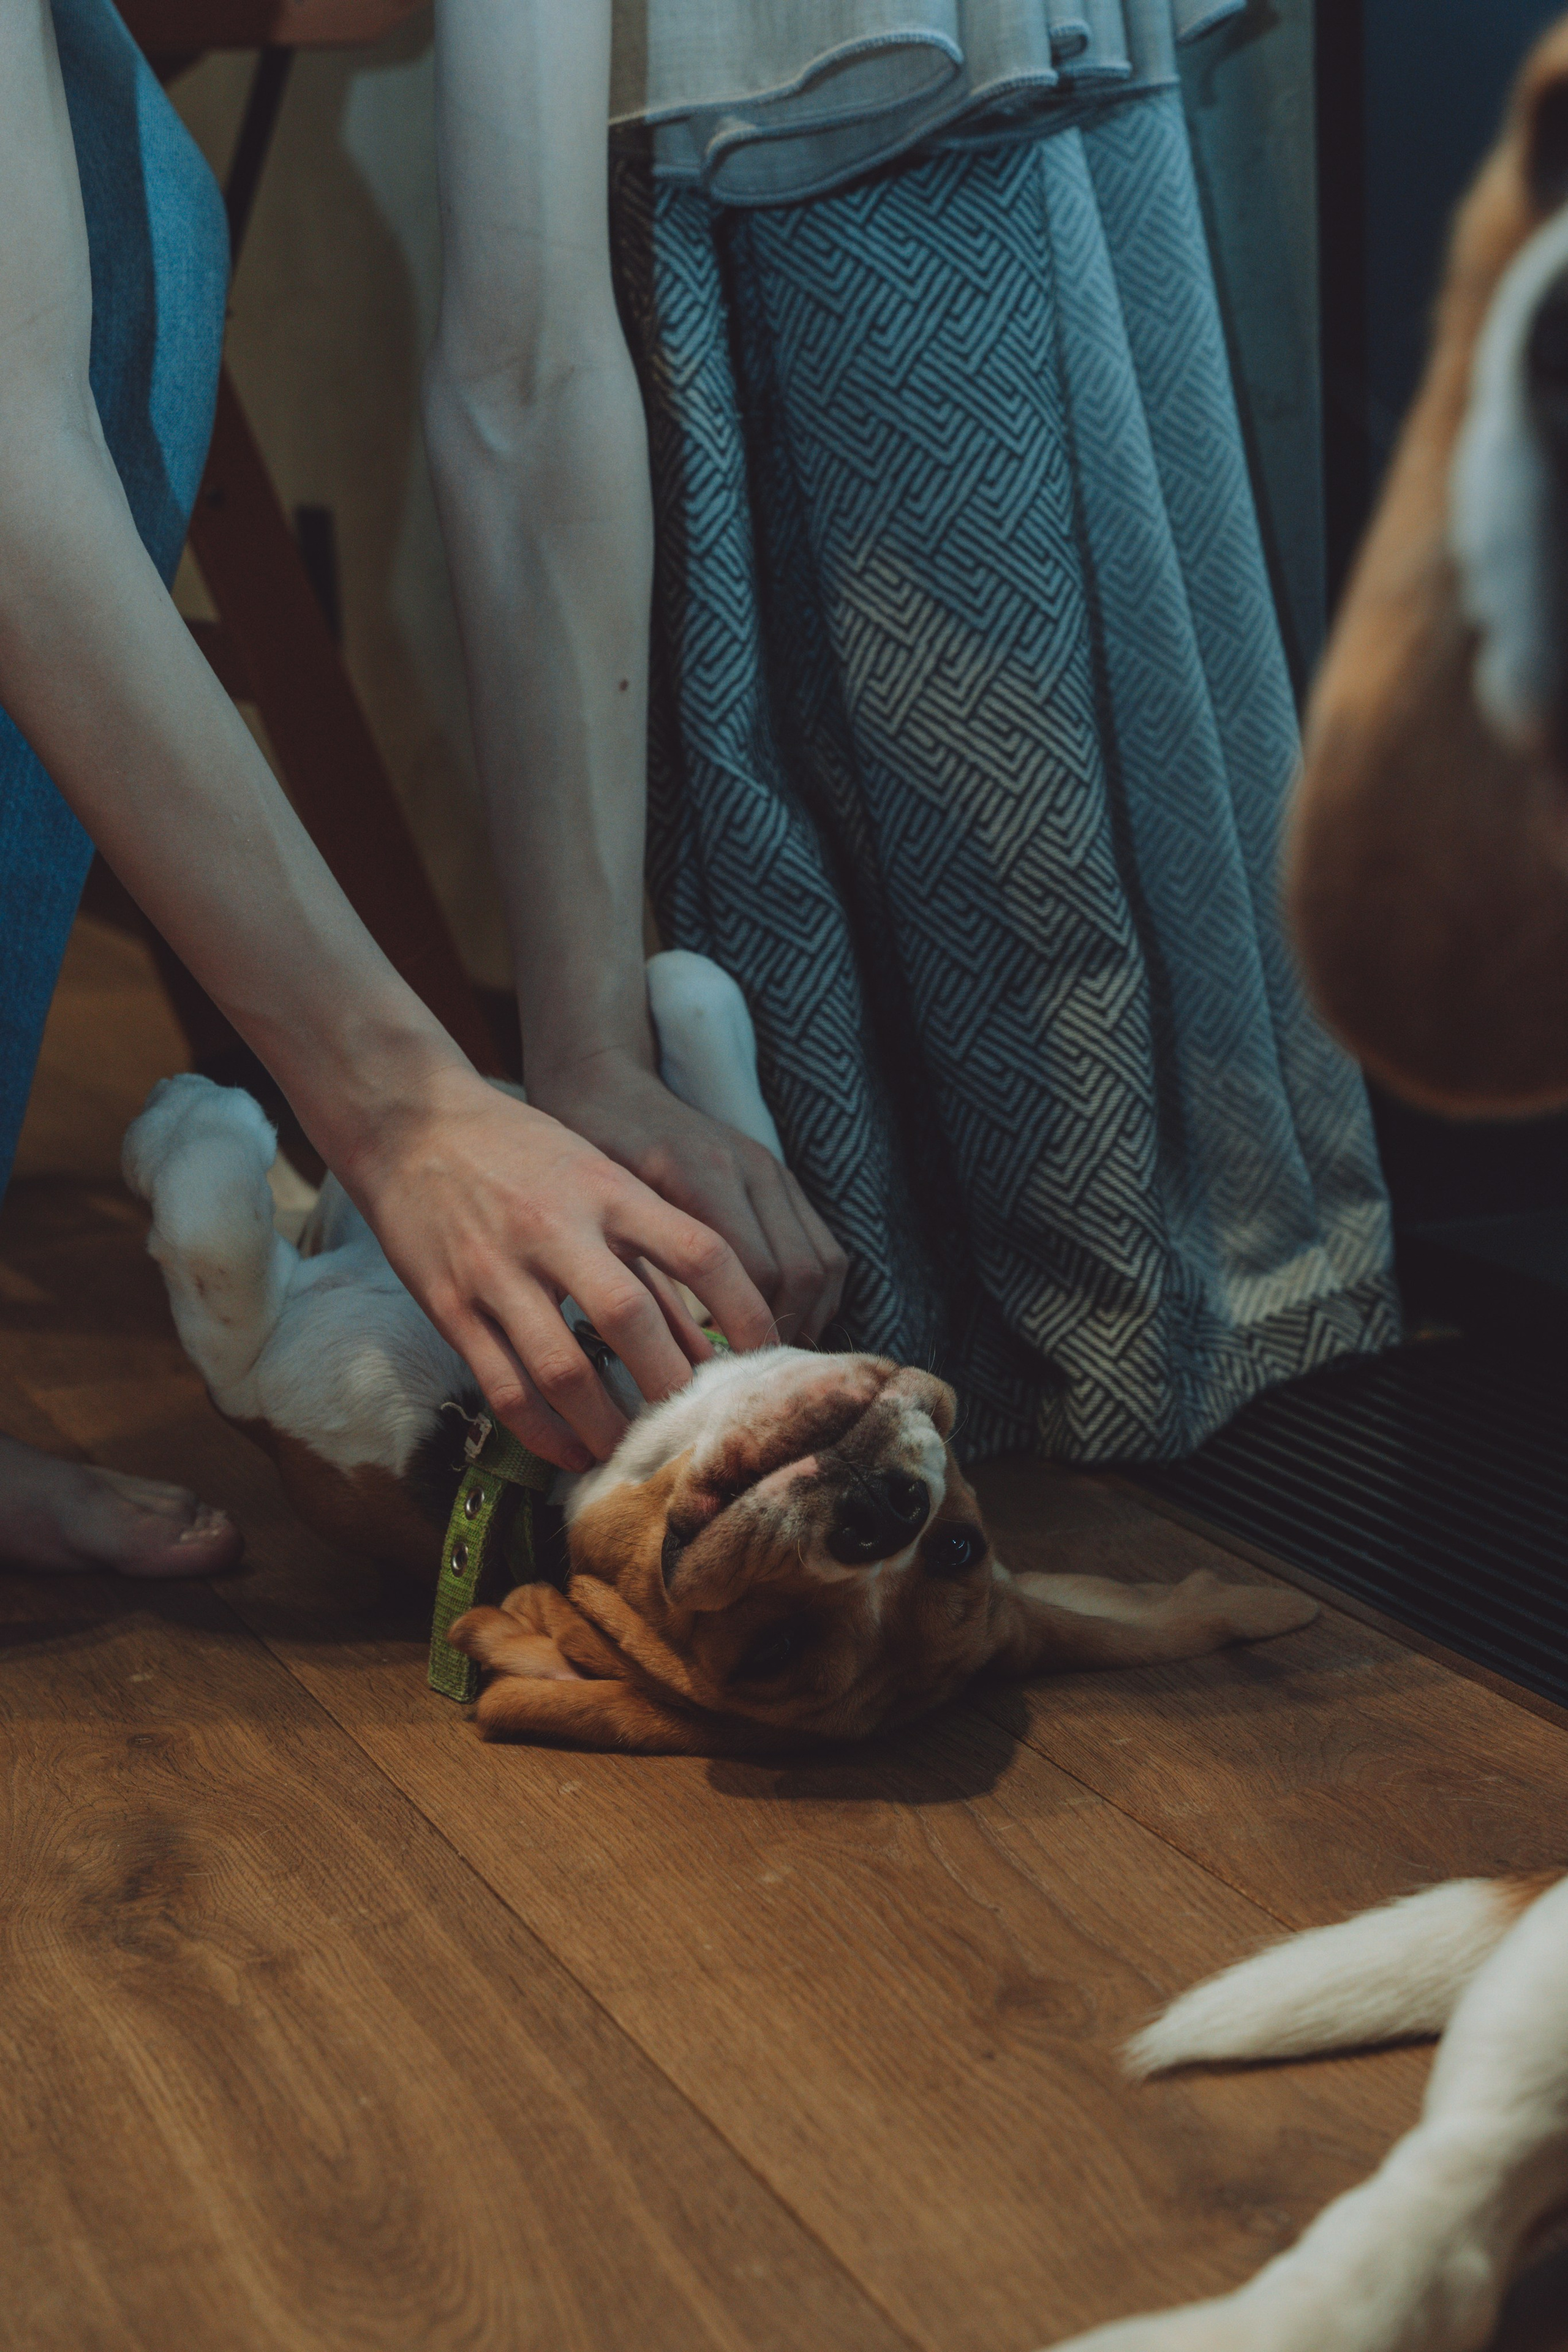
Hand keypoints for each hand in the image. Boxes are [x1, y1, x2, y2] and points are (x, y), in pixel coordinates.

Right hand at [339, 1065, 774, 1471]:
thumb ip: (653, 1259)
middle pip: (630, 1319)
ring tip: (633, 1453)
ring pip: (561, 1369)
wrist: (410, 1123)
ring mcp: (496, 1270)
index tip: (767, 1358)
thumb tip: (710, 1344)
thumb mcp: (599, 1181)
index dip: (745, 1311)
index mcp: (608, 1189)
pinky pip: (501, 1387)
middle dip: (671, 1385)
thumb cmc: (521, 1153)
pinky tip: (571, 1451)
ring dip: (606, 1425)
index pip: (699, 1250)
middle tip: (697, 1426)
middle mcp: (555, 1228)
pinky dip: (542, 1432)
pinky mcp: (447, 1306)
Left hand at [526, 1050, 847, 1345]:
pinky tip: (779, 1322)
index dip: (747, 1333)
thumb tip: (655, 1353)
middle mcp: (749, 1168)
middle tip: (747, 1382)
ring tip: (766, 1360)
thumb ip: (633, 1266)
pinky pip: (823, 1244)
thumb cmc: (584, 1145)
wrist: (605, 1078)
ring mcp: (772, 1169)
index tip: (719, 1377)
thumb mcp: (595, 1205)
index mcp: (701, 1174)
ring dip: (806, 1317)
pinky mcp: (781, 1175)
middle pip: (800, 1272)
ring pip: (824, 1262)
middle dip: (782, 1333)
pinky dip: (813, 1292)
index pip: (756, 1272)